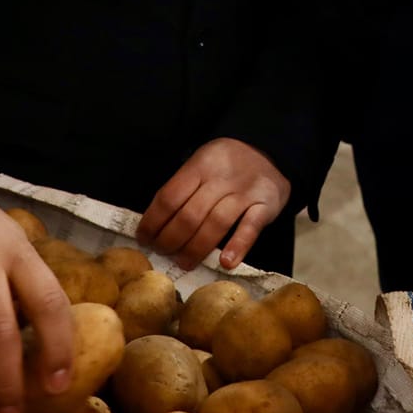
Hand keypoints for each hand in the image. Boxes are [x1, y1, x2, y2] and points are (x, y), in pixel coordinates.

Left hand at [138, 137, 290, 270]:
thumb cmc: (225, 164)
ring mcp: (245, 193)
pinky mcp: (266, 205)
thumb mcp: (200, 163)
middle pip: (190, 215)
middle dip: (170, 240)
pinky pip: (251, 227)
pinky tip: (225, 262)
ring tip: (184, 263)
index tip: (144, 239)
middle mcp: (220, 178)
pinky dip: (238, 246)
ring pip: (216, 223)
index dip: (153, 222)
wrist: (268, 149)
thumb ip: (182, 188)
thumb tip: (154, 224)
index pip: (169, 197)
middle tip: (163, 254)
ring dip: (196, 248)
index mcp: (199, 166)